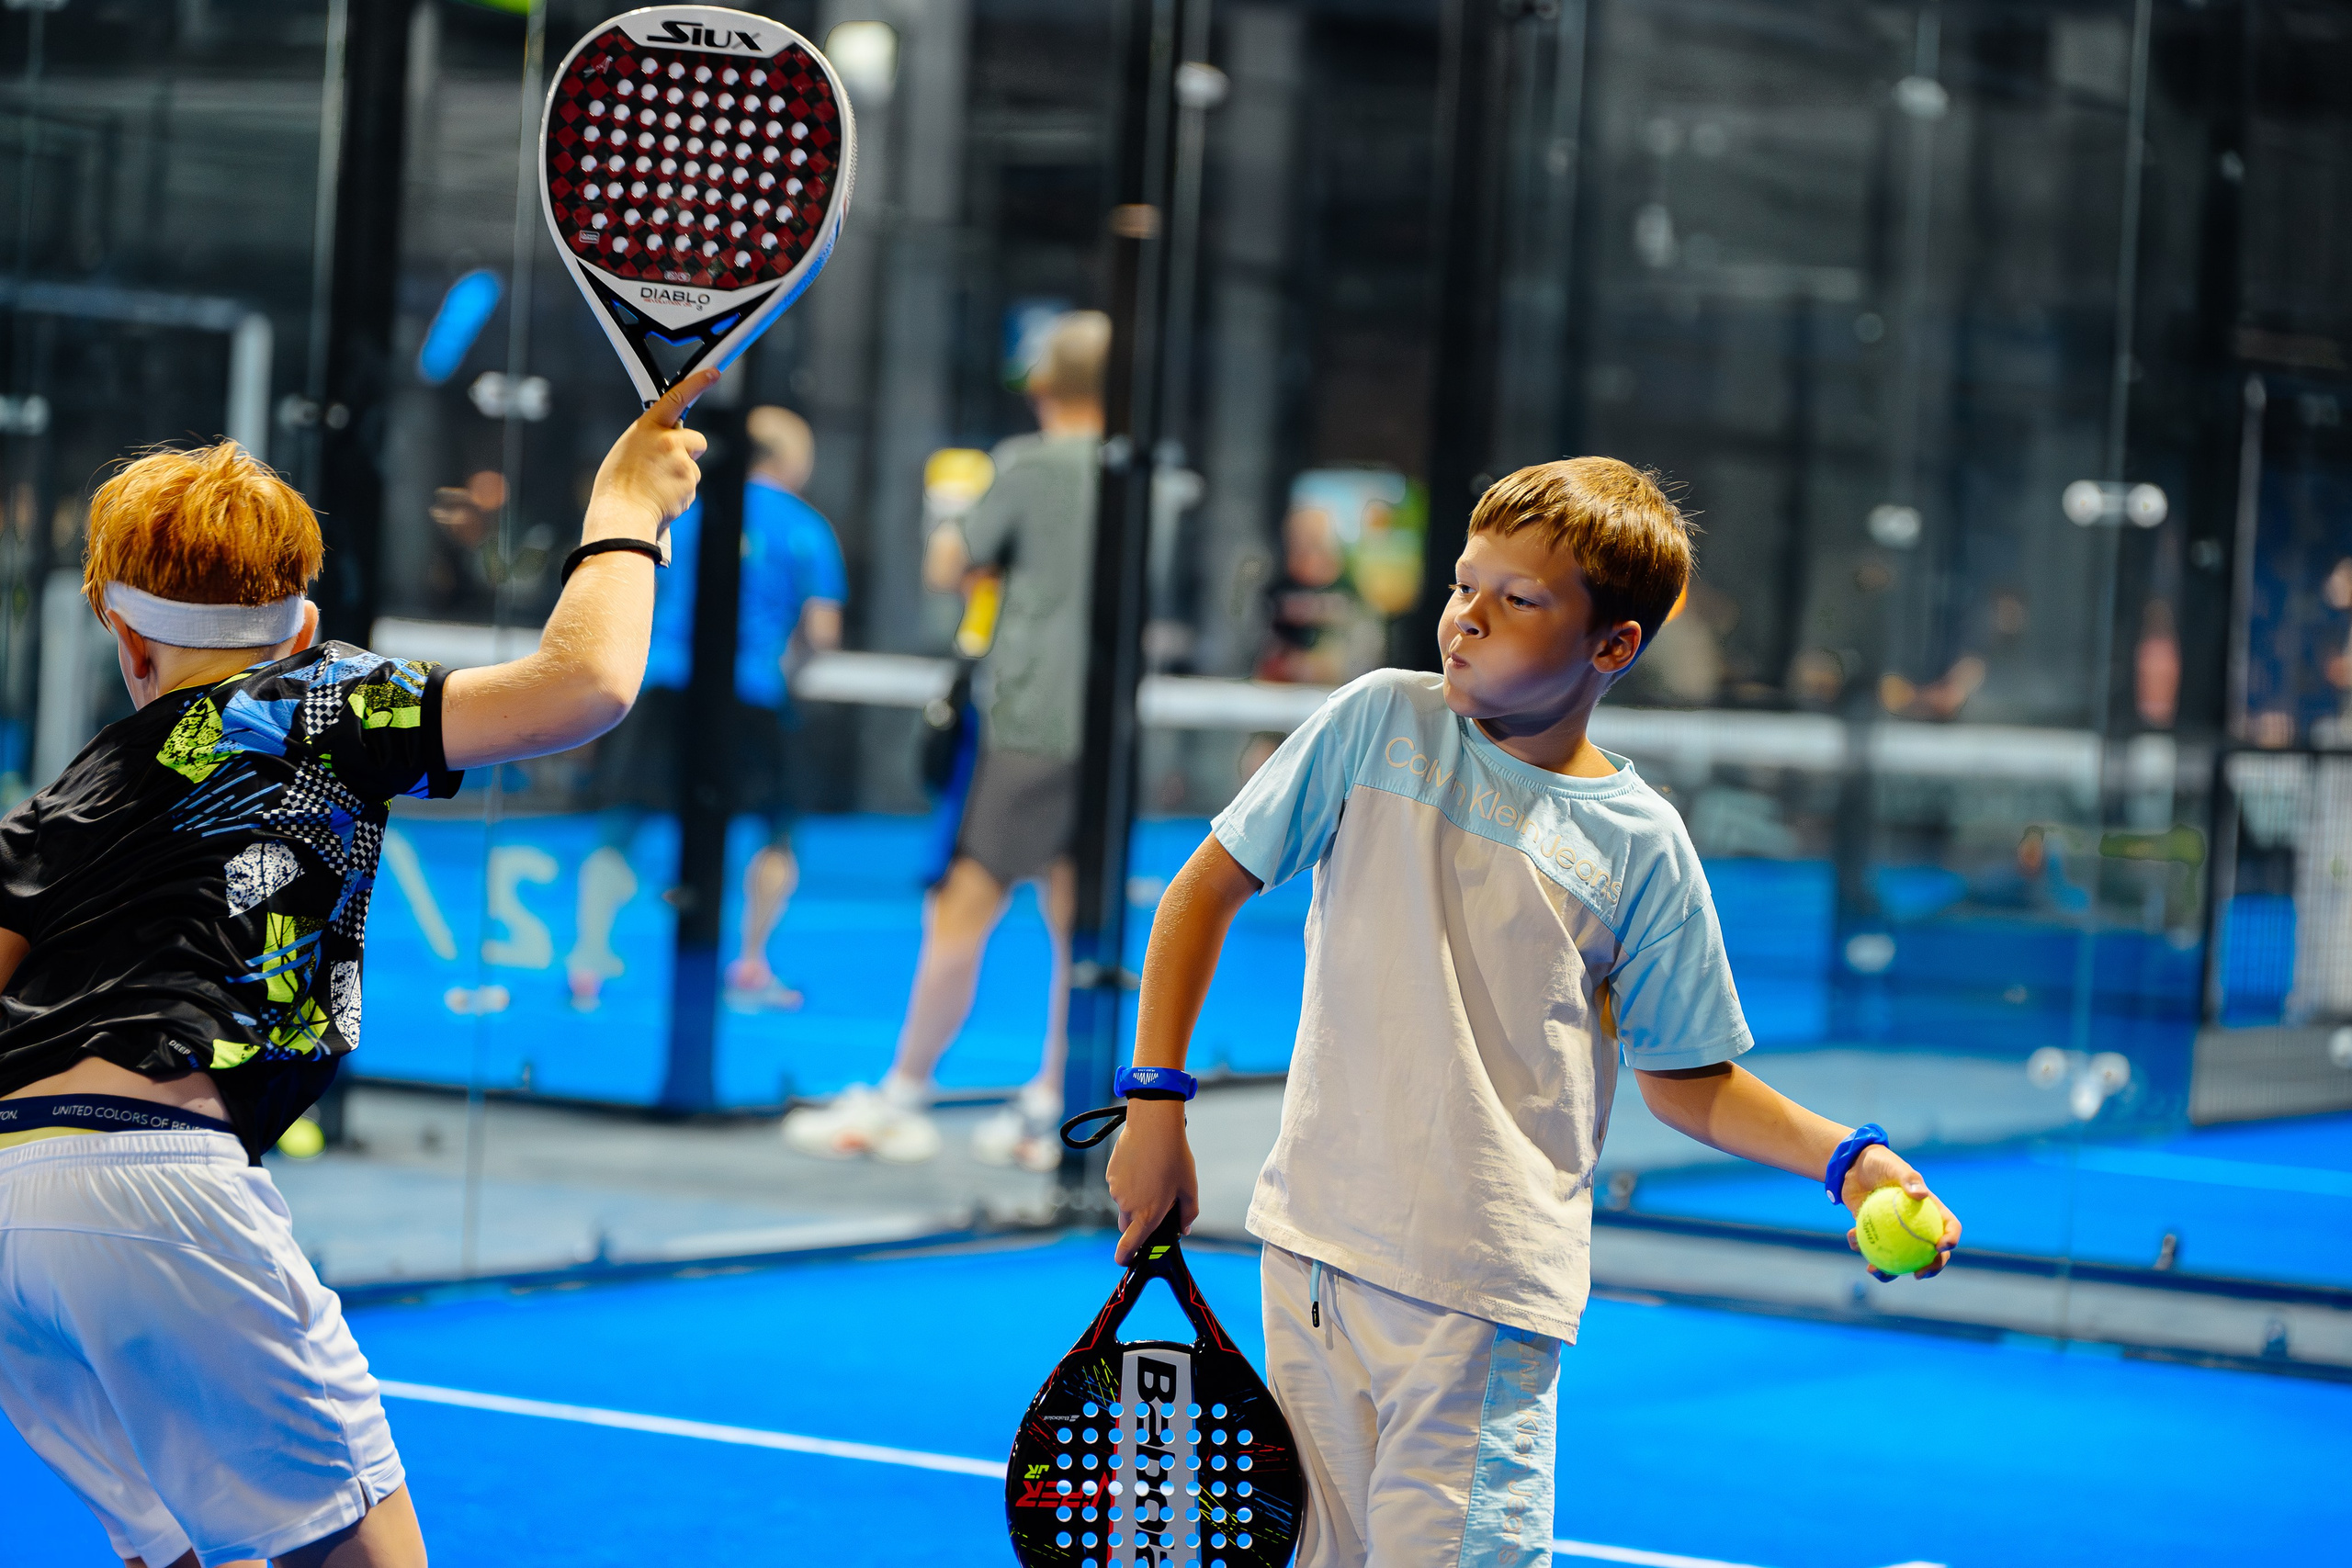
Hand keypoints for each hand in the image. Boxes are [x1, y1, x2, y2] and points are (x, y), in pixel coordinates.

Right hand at [585, 367, 718, 540]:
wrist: (622, 514)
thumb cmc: (617, 487)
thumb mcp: (627, 451)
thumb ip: (649, 442)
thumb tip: (665, 447)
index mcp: (647, 429)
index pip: (675, 398)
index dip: (697, 383)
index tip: (713, 374)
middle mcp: (667, 441)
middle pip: (695, 439)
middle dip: (689, 450)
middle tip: (669, 466)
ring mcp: (681, 461)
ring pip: (692, 466)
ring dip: (681, 475)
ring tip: (657, 487)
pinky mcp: (690, 482)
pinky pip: (691, 485)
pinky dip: (681, 493)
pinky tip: (663, 498)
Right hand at [1105, 1098, 1197, 1263]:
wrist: (1153, 1126)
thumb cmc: (1174, 1158)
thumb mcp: (1189, 1188)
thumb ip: (1188, 1214)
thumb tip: (1184, 1228)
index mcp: (1148, 1215)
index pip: (1129, 1247)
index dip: (1126, 1258)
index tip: (1127, 1261)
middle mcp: (1128, 1206)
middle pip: (1127, 1226)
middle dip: (1137, 1223)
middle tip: (1155, 1206)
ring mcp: (1116, 1191)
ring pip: (1123, 1205)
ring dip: (1135, 1200)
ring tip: (1152, 1177)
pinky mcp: (1111, 1175)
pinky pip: (1118, 1187)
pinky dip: (1128, 1183)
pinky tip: (1142, 1167)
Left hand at [1843, 1144, 1961, 1279]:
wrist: (1853, 1166)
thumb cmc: (1880, 1163)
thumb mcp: (1894, 1166)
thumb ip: (1908, 1179)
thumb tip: (1922, 1195)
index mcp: (1930, 1209)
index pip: (1949, 1226)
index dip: (1951, 1239)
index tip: (1941, 1247)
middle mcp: (1916, 1225)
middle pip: (1931, 1252)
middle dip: (1930, 1268)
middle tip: (1918, 1274)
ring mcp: (1895, 1232)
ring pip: (1899, 1258)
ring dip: (1888, 1271)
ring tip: (1874, 1271)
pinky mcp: (1874, 1233)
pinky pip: (1871, 1247)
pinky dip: (1860, 1246)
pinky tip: (1851, 1240)